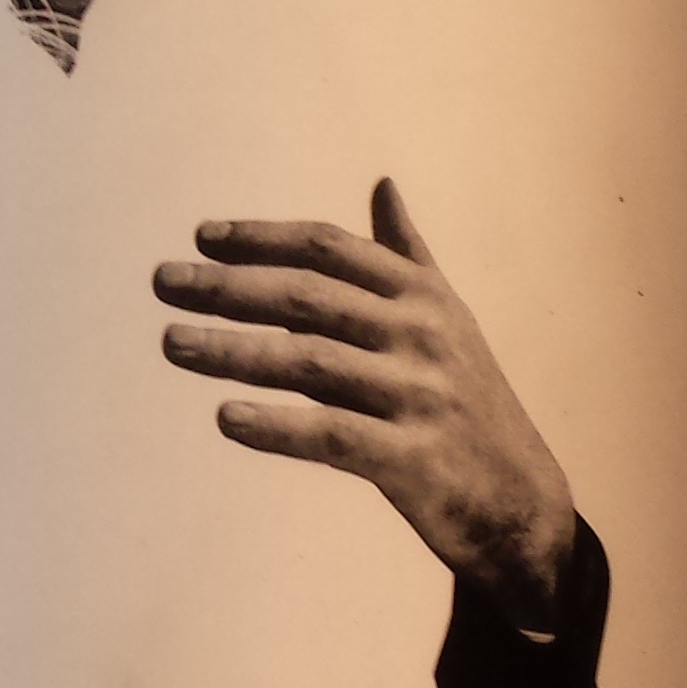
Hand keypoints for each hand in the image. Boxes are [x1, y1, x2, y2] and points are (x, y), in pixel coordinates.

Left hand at [153, 179, 575, 628]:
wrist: (522, 503)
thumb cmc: (469, 400)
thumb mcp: (448, 318)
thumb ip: (407, 254)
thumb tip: (384, 185)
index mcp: (424, 296)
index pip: (330, 249)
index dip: (264, 237)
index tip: (203, 235)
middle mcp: (422, 336)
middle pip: (309, 296)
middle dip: (230, 286)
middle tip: (164, 281)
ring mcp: (418, 397)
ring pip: (309, 361)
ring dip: (232, 350)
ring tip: (171, 343)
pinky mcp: (412, 459)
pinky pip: (331, 435)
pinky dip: (276, 425)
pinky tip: (225, 417)